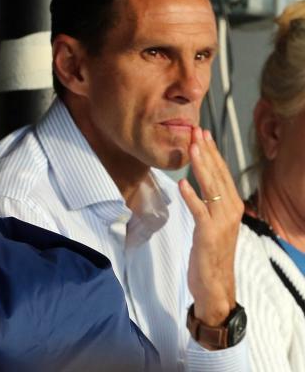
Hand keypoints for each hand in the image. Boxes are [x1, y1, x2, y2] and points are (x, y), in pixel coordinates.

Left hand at [178, 127, 242, 327]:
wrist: (215, 284)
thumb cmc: (210, 252)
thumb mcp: (211, 223)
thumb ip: (208, 203)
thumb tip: (198, 182)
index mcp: (231, 206)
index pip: (222, 173)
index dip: (212, 152)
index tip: (202, 133)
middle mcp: (230, 210)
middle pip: (218, 175)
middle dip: (207, 152)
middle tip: (196, 130)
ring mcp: (221, 222)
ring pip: (211, 188)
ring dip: (201, 167)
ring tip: (192, 148)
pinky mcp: (208, 234)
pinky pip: (199, 212)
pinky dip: (191, 197)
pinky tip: (182, 183)